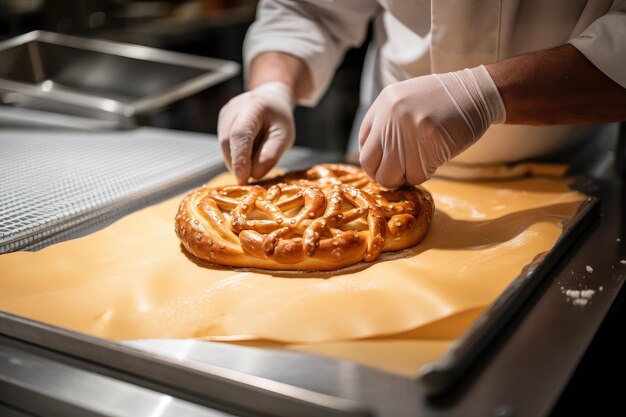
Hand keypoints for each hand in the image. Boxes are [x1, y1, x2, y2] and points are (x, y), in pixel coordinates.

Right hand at [218, 82, 294, 183]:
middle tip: (249, 179)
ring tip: (253, 161)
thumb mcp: (285, 137)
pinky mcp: (220, 123)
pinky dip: (234, 155)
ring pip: (224, 146)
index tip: (243, 179)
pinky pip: (224, 145)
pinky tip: (247, 153)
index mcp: (253, 106)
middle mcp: (233, 108)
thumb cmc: (279, 119)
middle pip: (228, 141)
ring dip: (236, 161)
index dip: (240, 158)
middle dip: (237, 164)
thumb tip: (254, 174)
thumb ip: (271, 155)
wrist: (270, 100)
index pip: (240, 134)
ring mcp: (224, 115)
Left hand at [358, 65, 505, 187]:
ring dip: (404, 177)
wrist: (475, 92)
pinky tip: (432, 159)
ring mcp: (409, 132)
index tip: (383, 167)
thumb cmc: (440, 100)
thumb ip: (384, 123)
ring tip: (417, 164)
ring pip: (391, 176)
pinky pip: (416, 176)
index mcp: (383, 104)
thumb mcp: (404, 100)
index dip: (373, 163)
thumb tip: (372, 158)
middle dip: (382, 176)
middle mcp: (390, 118)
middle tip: (396, 176)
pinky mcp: (430, 145)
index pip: (364, 146)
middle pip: (371, 165)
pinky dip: (423, 174)